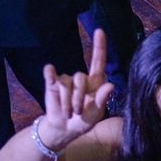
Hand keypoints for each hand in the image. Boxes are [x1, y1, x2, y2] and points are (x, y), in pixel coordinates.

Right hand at [37, 28, 114, 149]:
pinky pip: (51, 74)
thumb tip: (110, 85)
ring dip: (67, 101)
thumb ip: (102, 100)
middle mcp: (81, 79)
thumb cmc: (82, 122)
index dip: (99, 46)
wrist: (64, 129)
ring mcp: (66, 80)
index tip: (99, 30)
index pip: (98, 62)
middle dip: (78, 98)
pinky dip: (50, 76)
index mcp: (95, 84)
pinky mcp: (52, 83)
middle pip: (80, 78)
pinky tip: (51, 78)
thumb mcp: (95, 114)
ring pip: (66, 82)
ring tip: (68, 113)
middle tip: (77, 113)